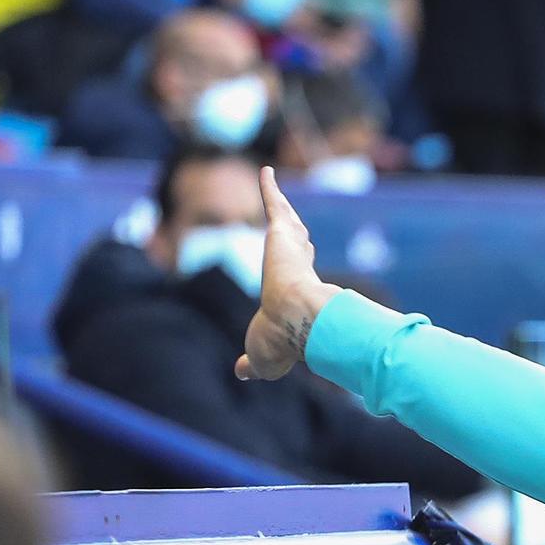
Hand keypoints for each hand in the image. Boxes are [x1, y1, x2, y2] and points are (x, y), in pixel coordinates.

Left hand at [235, 166, 337, 383]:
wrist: (294, 319)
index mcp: (294, 292)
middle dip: (295, 236)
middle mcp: (296, 267)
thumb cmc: (281, 341)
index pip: (296, 276)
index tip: (303, 260)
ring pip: (284, 220)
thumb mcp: (260, 356)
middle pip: (295, 245)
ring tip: (272, 188)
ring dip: (278, 205)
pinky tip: (264, 171)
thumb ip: (251, 362)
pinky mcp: (281, 231)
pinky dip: (267, 186)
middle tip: (295, 227)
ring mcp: (290, 248)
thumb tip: (241, 373)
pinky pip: (271, 202)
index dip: (297, 268)